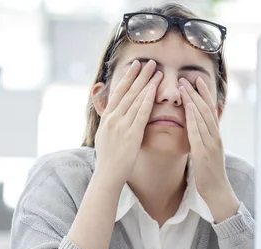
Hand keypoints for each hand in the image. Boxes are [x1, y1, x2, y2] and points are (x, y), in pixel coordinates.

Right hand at [94, 60, 162, 187]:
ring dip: (146, 83)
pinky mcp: (131, 134)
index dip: (127, 78)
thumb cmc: (108, 158)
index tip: (135, 66)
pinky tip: (154, 90)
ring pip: (135, 99)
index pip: (118, 93)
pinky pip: (141, 114)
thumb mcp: (104, 135)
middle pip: (127, 92)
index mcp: (107, 118)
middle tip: (148, 61)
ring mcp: (121, 126)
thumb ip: (109, 121)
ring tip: (156, 71)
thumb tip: (110, 111)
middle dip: (138, 75)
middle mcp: (113, 119)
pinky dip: (148, 100)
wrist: (108, 174)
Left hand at [179, 76, 239, 222]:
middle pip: (206, 110)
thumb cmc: (210, 174)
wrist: (218, 192)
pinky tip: (187, 110)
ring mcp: (210, 144)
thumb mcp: (207, 152)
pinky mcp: (204, 153)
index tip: (196, 80)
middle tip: (187, 77)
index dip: (203, 94)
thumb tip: (196, 127)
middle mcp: (215, 137)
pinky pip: (198, 133)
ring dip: (193, 101)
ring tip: (184, 87)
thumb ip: (203, 138)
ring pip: (202, 118)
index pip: (209, 110)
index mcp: (215, 136)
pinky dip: (193, 120)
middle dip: (197, 92)